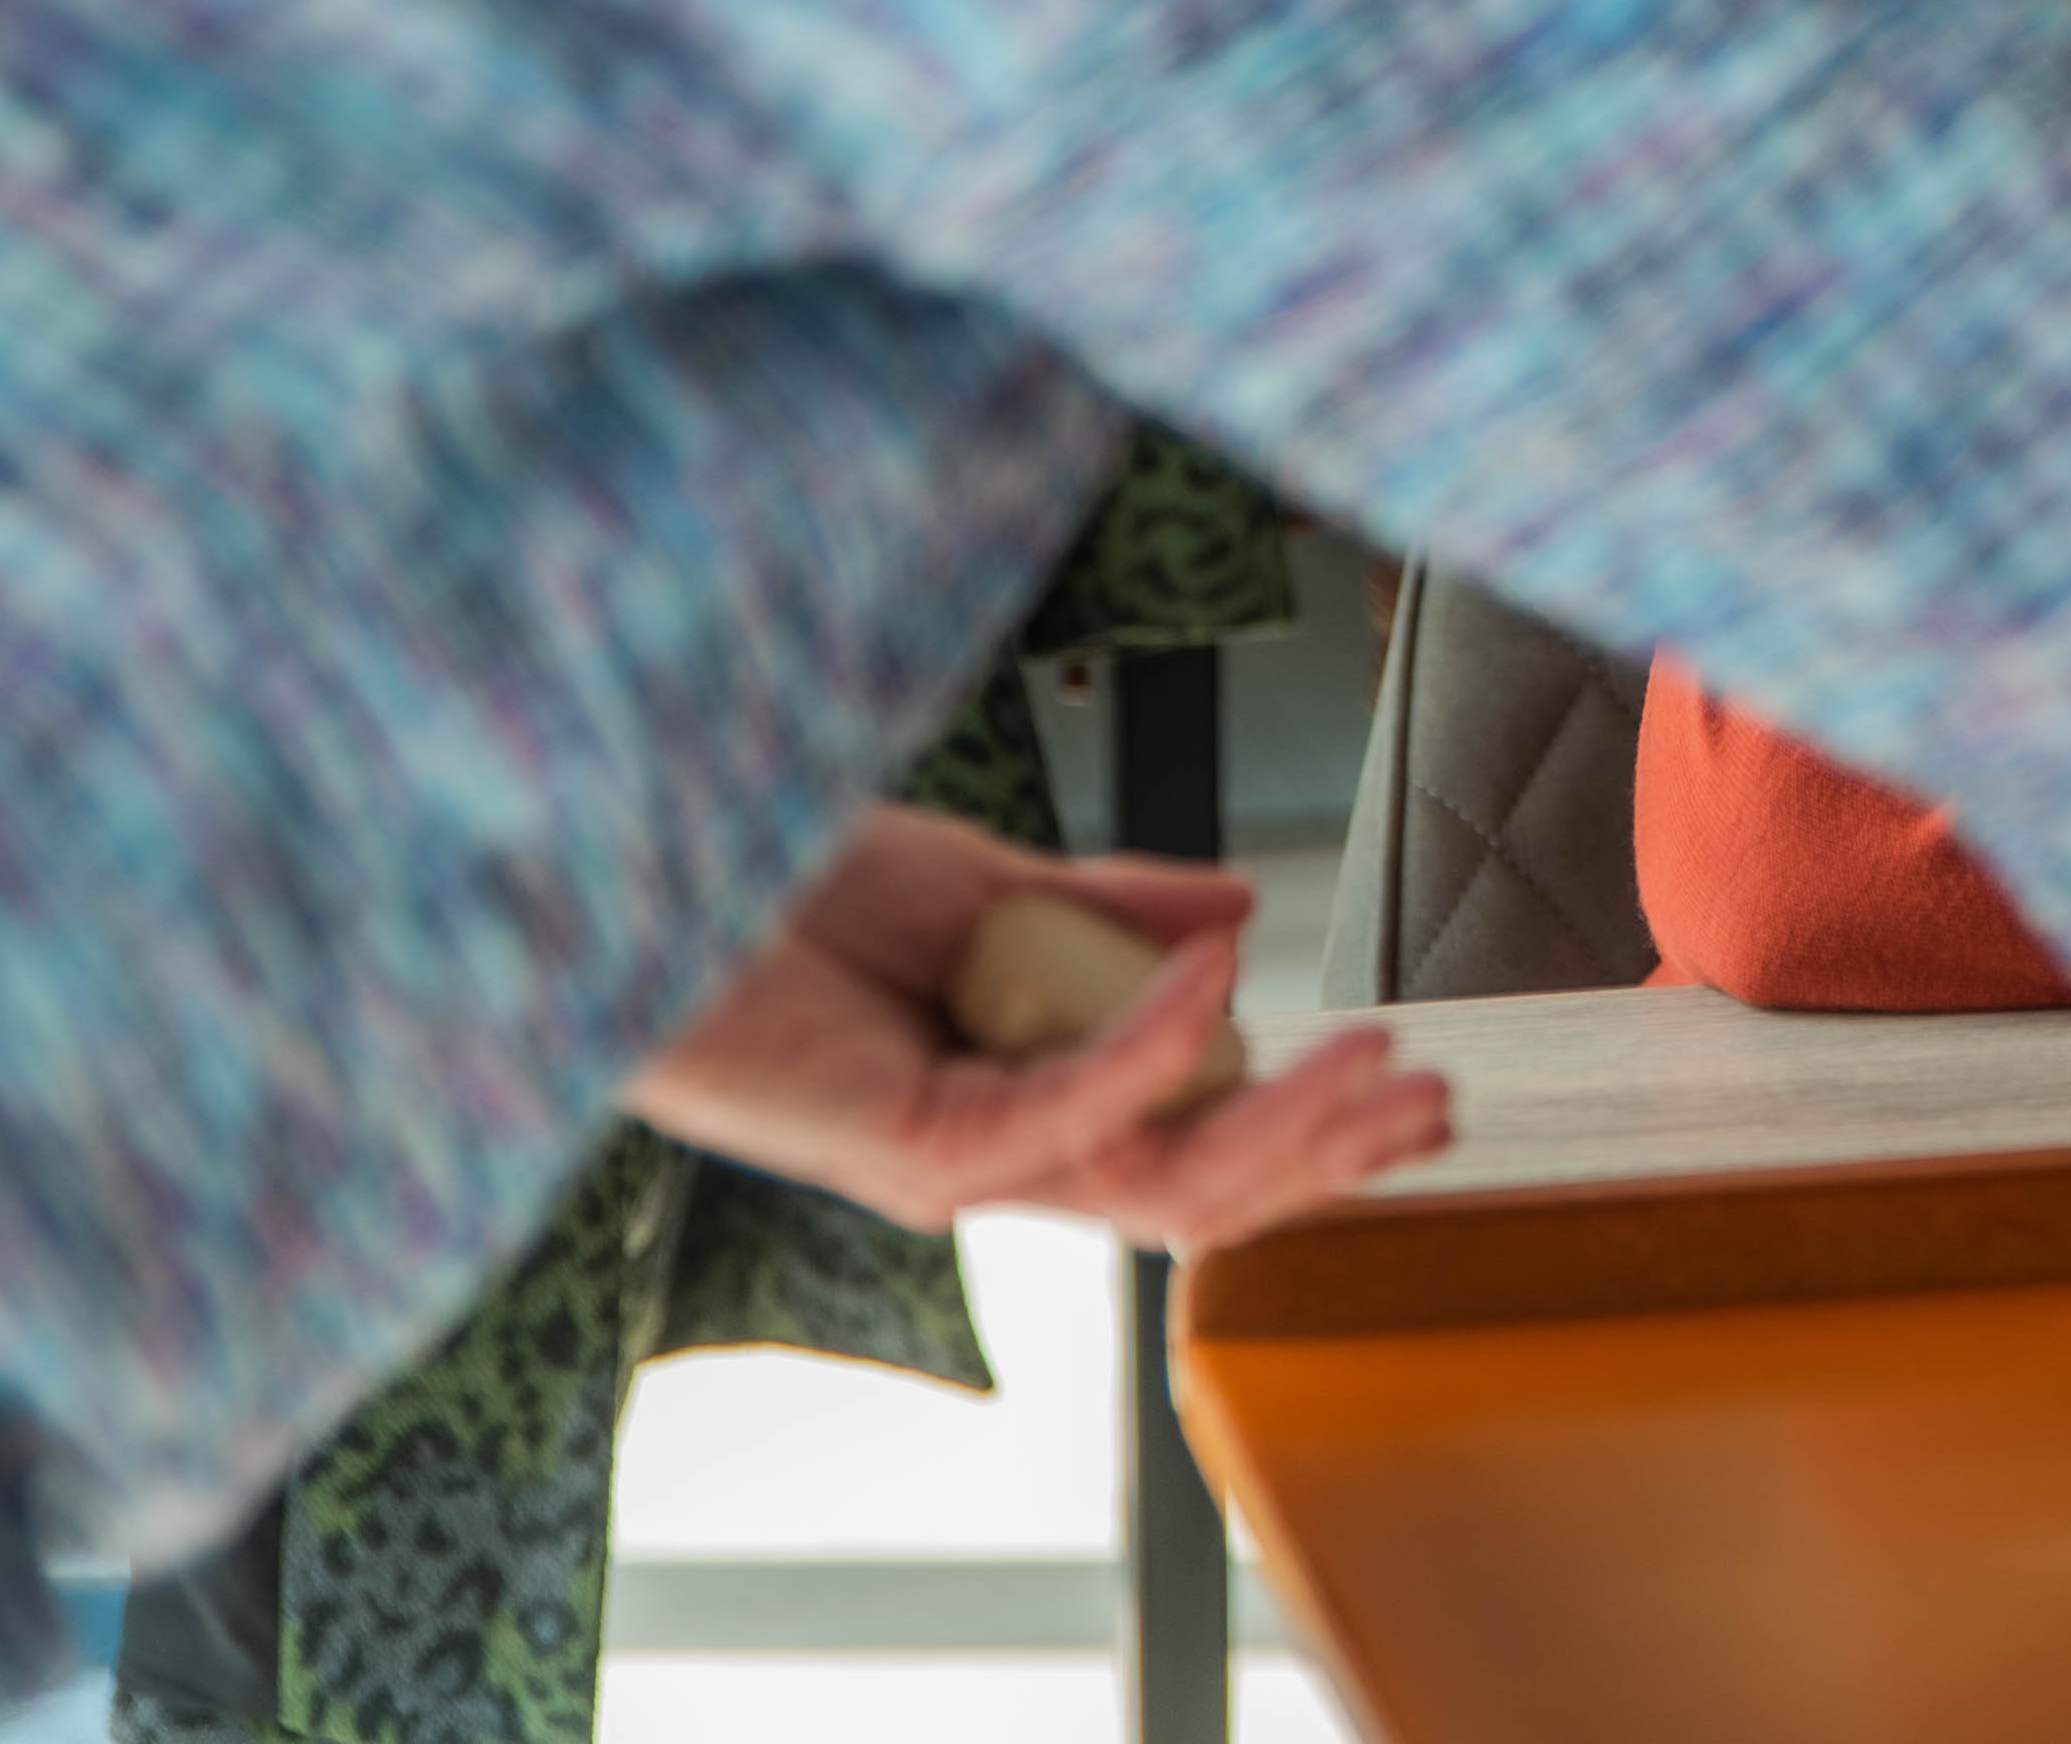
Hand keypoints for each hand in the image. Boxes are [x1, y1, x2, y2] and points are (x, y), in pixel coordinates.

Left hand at [619, 806, 1451, 1248]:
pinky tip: (1222, 982)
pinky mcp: (903, 1145)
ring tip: (1372, 1056)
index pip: (1190, 1144)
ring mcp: (950, 1160)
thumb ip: (1109, 909)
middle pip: (1194, 1194)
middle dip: (1326, 1155)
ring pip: (1151, 1184)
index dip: (1308, 1124)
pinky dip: (1153, 1049)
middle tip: (1433, 1103)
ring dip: (1277, 1125)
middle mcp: (991, 1153)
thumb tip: (1243, 919)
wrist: (637, 876)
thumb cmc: (769, 891)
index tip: (1410, 1077)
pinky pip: (1062, 1117)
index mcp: (1016, 1100)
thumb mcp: (978, 883)